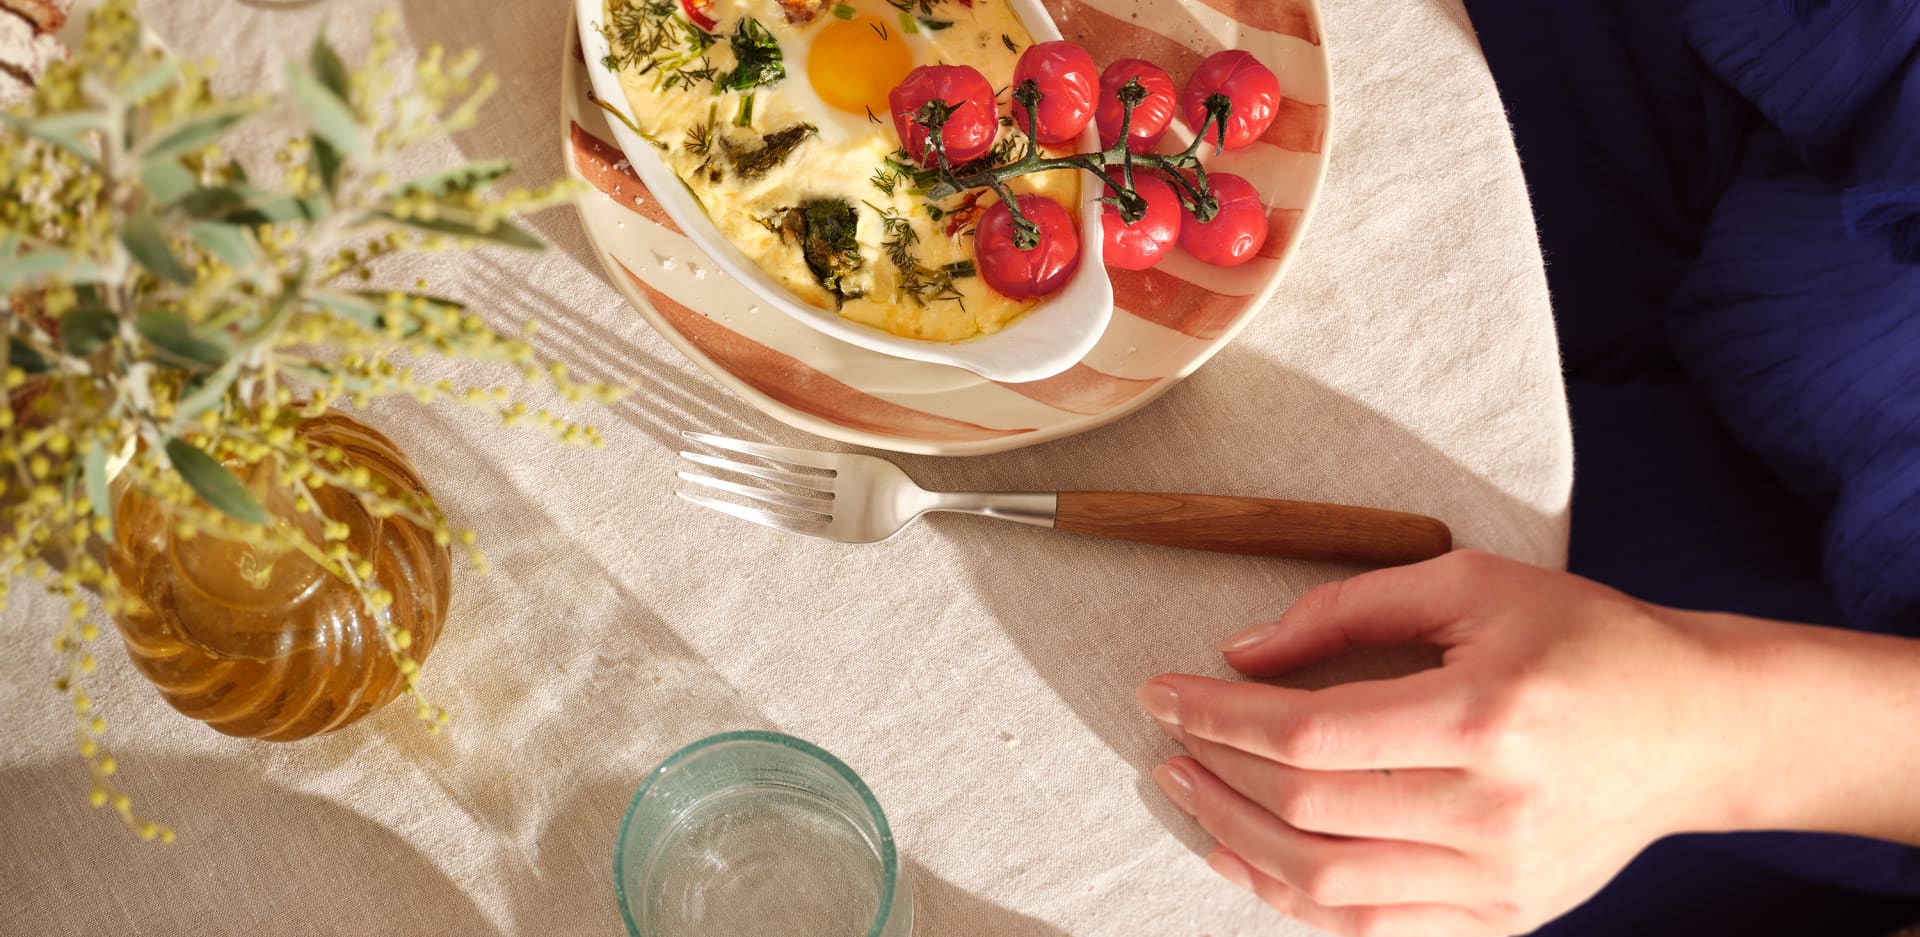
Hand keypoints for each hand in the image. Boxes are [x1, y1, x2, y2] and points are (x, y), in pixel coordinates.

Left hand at [1136, 551, 1763, 936]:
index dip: (1218, 716)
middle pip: (1307, 809)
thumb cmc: (1586, 639)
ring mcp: (1499, 877)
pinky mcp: (1503, 915)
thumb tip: (1241, 651)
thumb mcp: (1471, 585)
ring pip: (1326, 884)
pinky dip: (1293, 898)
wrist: (1699, 728)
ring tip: (1189, 792)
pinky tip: (1246, 856)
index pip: (1309, 733)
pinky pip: (1371, 927)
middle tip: (1169, 738)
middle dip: (1215, 772)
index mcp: (1485, 717)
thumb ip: (1348, 607)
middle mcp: (1492, 810)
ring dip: (1235, 840)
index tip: (1162, 692)